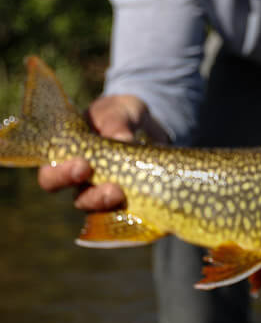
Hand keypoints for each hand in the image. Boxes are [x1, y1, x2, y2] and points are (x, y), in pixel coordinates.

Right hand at [37, 94, 167, 210]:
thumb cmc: (120, 114)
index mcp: (68, 159)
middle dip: (93, 198)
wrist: (145, 123)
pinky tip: (146, 206)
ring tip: (124, 195)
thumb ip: (115, 121)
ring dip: (115, 206)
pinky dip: (137, 210)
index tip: (83, 166)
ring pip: (105, 210)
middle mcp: (84, 182)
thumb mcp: (117, 110)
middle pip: (80, 200)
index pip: (51, 176)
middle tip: (110, 189)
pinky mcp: (131, 198)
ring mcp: (107, 192)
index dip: (61, 176)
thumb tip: (122, 138)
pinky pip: (130, 212)